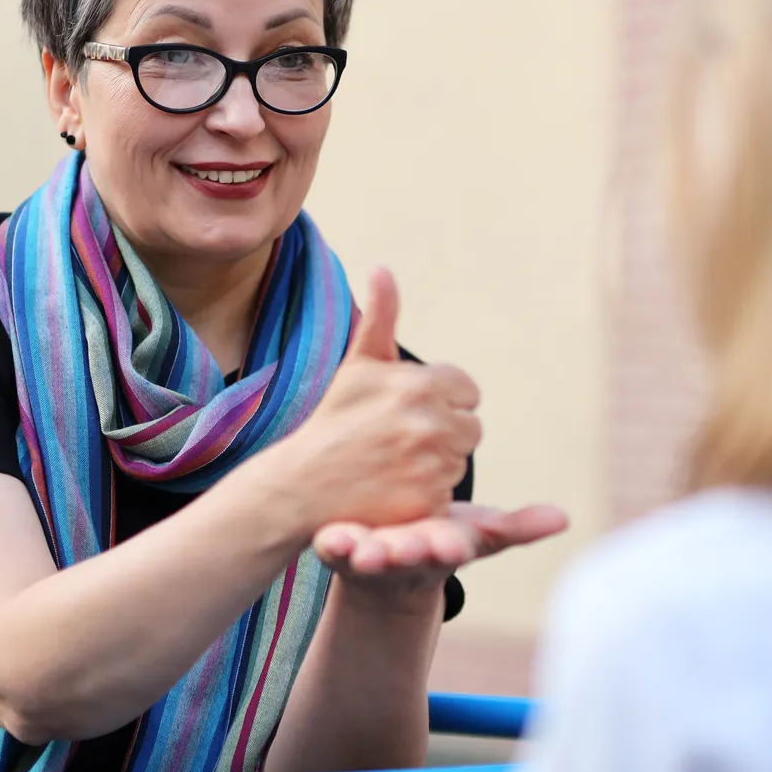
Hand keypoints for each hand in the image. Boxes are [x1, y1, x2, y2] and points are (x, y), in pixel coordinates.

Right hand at [245, 268, 482, 532]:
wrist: (301, 484)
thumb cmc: (334, 420)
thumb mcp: (358, 364)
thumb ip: (380, 317)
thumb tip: (381, 268)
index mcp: (420, 384)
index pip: (466, 391)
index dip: (439, 401)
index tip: (404, 412)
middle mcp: (430, 423)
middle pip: (469, 427)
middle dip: (441, 432)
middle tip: (396, 440)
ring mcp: (431, 466)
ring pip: (459, 460)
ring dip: (435, 463)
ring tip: (393, 464)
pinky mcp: (428, 502)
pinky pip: (449, 493)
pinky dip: (427, 494)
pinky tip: (395, 489)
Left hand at [311, 502, 568, 606]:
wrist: (386, 569)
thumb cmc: (440, 540)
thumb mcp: (478, 534)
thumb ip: (517, 528)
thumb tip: (565, 518)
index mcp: (440, 549)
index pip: (448, 549)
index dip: (448, 548)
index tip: (449, 546)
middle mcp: (405, 555)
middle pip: (408, 555)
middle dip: (405, 554)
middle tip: (402, 549)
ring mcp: (369, 556)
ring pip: (368, 557)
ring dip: (365, 555)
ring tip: (364, 551)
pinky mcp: (337, 549)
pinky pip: (332, 548)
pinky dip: (332, 545)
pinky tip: (330, 537)